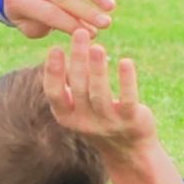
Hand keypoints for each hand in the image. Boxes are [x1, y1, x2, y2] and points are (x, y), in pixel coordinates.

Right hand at [44, 30, 183, 183]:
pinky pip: (128, 100)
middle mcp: (85, 123)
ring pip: (100, 94)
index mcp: (67, 117)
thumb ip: (70, 84)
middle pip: (79, 88)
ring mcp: (108, 123)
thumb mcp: (79, 105)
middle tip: (80, 33)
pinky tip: (126, 62)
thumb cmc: (99, 117)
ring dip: (98, 69)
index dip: (53, 71)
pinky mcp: (130, 122)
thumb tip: (56, 52)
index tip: (55, 47)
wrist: (129, 150)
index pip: (54, 93)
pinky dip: (127, 81)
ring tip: (97, 46)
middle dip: (78, 59)